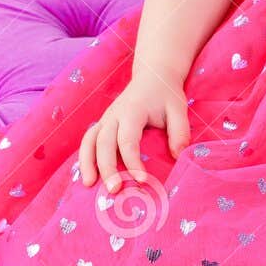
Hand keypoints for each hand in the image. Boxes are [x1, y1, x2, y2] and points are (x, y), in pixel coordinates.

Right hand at [79, 68, 189, 190]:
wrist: (153, 75)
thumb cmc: (166, 94)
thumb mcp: (178, 109)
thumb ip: (180, 132)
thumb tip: (178, 157)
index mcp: (133, 110)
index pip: (128, 139)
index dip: (132, 161)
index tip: (142, 180)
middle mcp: (114, 114)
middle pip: (104, 142)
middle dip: (107, 167)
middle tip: (114, 190)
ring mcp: (106, 119)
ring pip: (89, 141)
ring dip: (87, 163)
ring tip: (88, 185)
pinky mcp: (103, 124)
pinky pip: (88, 141)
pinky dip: (85, 157)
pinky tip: (88, 176)